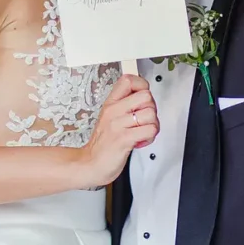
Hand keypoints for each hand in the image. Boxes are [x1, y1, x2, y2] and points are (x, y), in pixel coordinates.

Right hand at [77, 73, 157, 187]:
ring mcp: (118, 125)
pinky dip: (150, 137)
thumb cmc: (103, 143)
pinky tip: (141, 140)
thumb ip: (124, 105)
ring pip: (150, 113)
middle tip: (144, 119)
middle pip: (146, 96)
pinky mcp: (124, 139)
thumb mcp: (109, 117)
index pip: (128, 80)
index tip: (142, 97)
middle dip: (152, 108)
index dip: (142, 85)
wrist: (91, 164)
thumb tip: (143, 95)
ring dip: (152, 125)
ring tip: (142, 132)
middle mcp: (113, 111)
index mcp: (110, 103)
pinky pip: (150, 130)